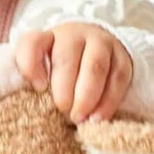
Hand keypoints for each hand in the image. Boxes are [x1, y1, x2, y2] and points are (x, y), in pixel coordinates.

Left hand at [15, 22, 133, 123]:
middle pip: (67, 57)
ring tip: (80, 118)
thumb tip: (32, 109)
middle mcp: (74, 36)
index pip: (32, 43)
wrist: (96, 51)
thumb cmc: (63, 69)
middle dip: (64, 87)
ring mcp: (100, 43)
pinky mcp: (122, 58)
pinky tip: (98, 118)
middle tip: (62, 110)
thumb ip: (36, 81)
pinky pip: (117, 78)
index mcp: (47, 38)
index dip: (31, 64)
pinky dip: (108, 101)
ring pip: (95, 66)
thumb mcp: (45, 70)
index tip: (38, 87)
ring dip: (87, 96)